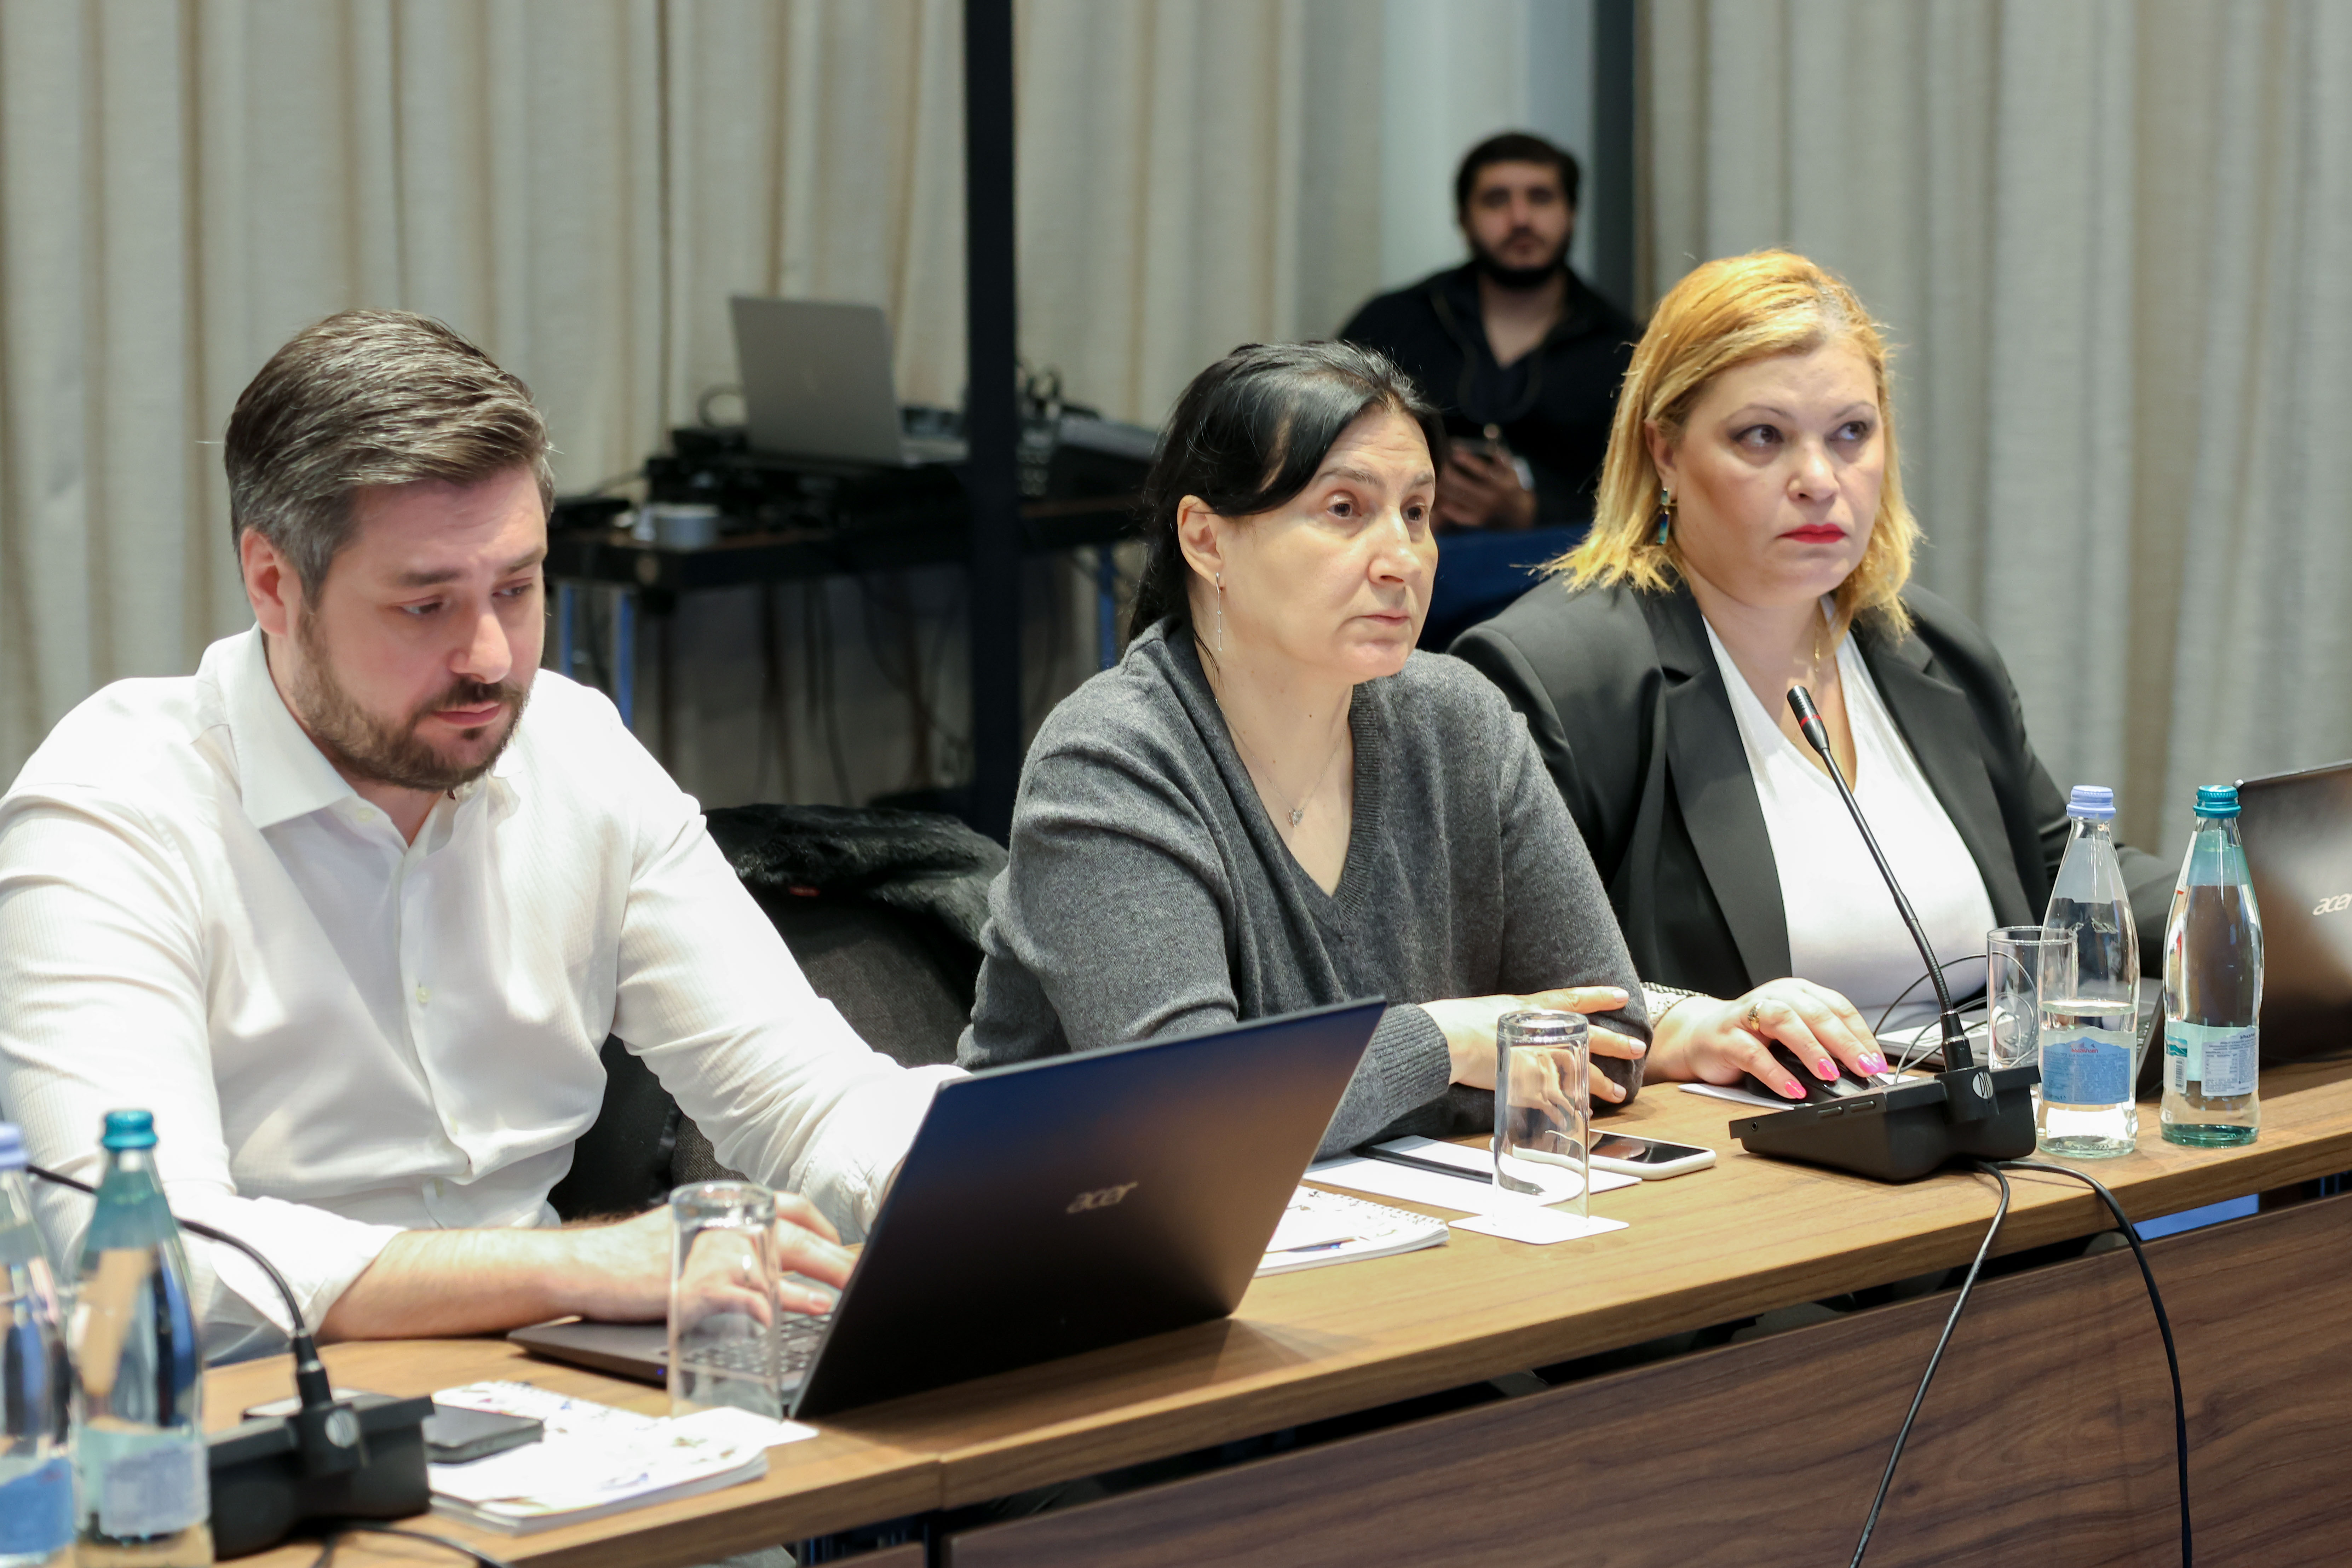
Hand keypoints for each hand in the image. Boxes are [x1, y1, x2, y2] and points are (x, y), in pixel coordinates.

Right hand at [560, 1196, 852, 1321]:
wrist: (587, 1265)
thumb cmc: (637, 1256)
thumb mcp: (693, 1236)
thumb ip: (734, 1241)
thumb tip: (780, 1262)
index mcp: (727, 1209)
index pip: (793, 1207)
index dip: (825, 1228)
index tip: (845, 1249)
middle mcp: (724, 1224)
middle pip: (796, 1234)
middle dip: (835, 1256)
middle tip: (859, 1277)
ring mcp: (709, 1253)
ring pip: (777, 1259)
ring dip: (813, 1278)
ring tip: (839, 1296)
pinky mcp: (692, 1285)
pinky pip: (741, 1293)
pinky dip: (768, 1303)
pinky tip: (788, 1314)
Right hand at [1420, 986, 1645, 1104]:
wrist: (1447, 1038)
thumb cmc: (1459, 1022)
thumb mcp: (1492, 1011)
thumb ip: (1513, 1020)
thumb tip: (1518, 1027)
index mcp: (1531, 1009)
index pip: (1573, 1000)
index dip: (1599, 997)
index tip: (1622, 996)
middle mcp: (1540, 1032)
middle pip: (1588, 1037)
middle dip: (1615, 1044)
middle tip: (1637, 1049)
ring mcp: (1536, 1057)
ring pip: (1578, 1071)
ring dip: (1600, 1084)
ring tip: (1620, 1094)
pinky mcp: (1526, 1082)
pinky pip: (1555, 1098)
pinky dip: (1569, 1108)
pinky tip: (1582, 1115)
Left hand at [1437, 445, 1538, 529]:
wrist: (1517, 512)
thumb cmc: (1509, 484)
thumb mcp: (1510, 468)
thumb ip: (1499, 452)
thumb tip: (1490, 431)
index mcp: (1502, 482)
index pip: (1483, 470)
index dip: (1468, 460)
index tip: (1454, 450)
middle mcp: (1493, 497)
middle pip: (1466, 485)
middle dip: (1449, 473)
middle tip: (1438, 462)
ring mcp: (1485, 510)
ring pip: (1460, 499)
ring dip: (1445, 489)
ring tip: (1434, 477)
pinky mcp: (1478, 520)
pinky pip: (1461, 515)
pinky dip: (1450, 509)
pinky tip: (1439, 500)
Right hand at [1647, 978, 1886, 1099]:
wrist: (1700, 1036)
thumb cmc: (1752, 1035)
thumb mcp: (1791, 1031)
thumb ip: (1820, 1041)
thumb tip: (1859, 1067)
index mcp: (1795, 992)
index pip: (1835, 1006)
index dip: (1859, 1033)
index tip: (1875, 1061)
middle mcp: (1773, 996)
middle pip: (1813, 1012)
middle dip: (1843, 1042)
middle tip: (1862, 1067)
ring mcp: (1747, 1015)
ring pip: (1784, 1022)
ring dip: (1810, 1048)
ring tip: (1829, 1073)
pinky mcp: (1726, 1037)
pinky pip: (1753, 1054)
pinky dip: (1775, 1073)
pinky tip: (1792, 1089)